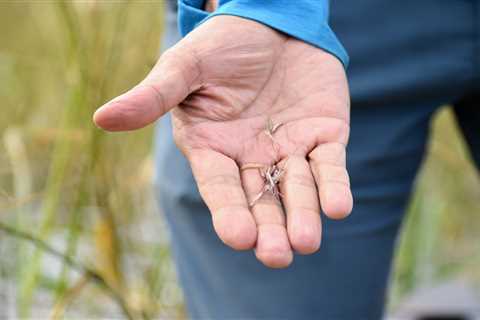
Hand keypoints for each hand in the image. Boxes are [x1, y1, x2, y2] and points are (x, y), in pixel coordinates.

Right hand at [94, 16, 352, 267]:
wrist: (271, 24)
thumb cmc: (222, 45)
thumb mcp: (185, 66)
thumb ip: (153, 96)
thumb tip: (101, 119)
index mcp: (214, 148)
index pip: (220, 186)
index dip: (229, 211)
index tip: (238, 237)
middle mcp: (251, 157)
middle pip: (260, 200)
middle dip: (269, 229)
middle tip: (277, 255)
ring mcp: (289, 149)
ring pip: (296, 190)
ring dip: (303, 215)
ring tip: (306, 241)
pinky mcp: (324, 136)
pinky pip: (329, 165)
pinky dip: (333, 186)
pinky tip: (336, 207)